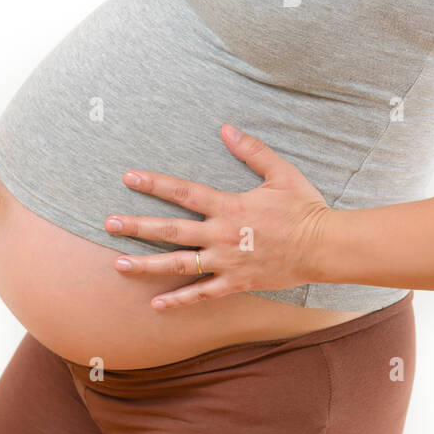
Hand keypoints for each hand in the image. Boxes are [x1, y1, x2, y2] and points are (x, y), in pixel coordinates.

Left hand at [105, 124, 330, 309]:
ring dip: (147, 265)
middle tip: (108, 224)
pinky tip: (156, 304)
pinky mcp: (236, 283)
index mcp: (229, 206)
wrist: (325, 248)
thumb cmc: (304, 208)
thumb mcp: (281, 173)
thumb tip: (226, 128)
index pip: (183, 193)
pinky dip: (179, 300)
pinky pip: (202, 294)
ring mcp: (227, 262)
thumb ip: (252, 151)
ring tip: (118, 265)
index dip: (154, 184)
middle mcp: (221, 235)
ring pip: (179, 265)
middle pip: (171, 231)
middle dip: (137, 227)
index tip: (129, 178)